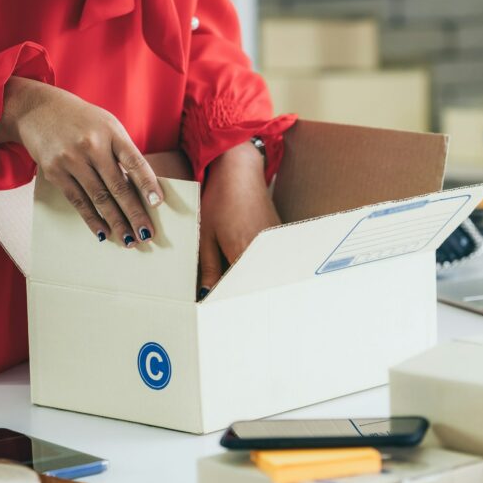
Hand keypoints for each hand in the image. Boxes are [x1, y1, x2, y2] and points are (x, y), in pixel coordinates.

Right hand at [0, 76, 162, 246]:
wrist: (38, 110)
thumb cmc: (83, 121)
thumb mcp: (108, 126)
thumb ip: (124, 153)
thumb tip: (143, 189)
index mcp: (111, 132)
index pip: (134, 161)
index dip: (147, 183)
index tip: (158, 204)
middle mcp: (91, 146)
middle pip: (117, 185)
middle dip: (134, 213)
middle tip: (147, 233)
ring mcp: (71, 159)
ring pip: (98, 197)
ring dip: (116, 222)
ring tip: (130, 239)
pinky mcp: (54, 172)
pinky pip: (78, 201)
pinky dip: (92, 219)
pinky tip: (104, 233)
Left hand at [198, 141, 279, 297]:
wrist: (240, 172)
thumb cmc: (220, 200)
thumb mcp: (205, 235)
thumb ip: (208, 267)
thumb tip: (207, 293)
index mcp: (242, 253)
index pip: (236, 290)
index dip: (226, 301)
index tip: (216, 310)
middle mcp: (263, 252)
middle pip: (253, 284)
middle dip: (239, 295)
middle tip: (225, 304)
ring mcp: (273, 244)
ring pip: (262, 273)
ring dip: (249, 282)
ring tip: (235, 287)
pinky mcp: (277, 238)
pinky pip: (268, 260)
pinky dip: (257, 268)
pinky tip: (246, 268)